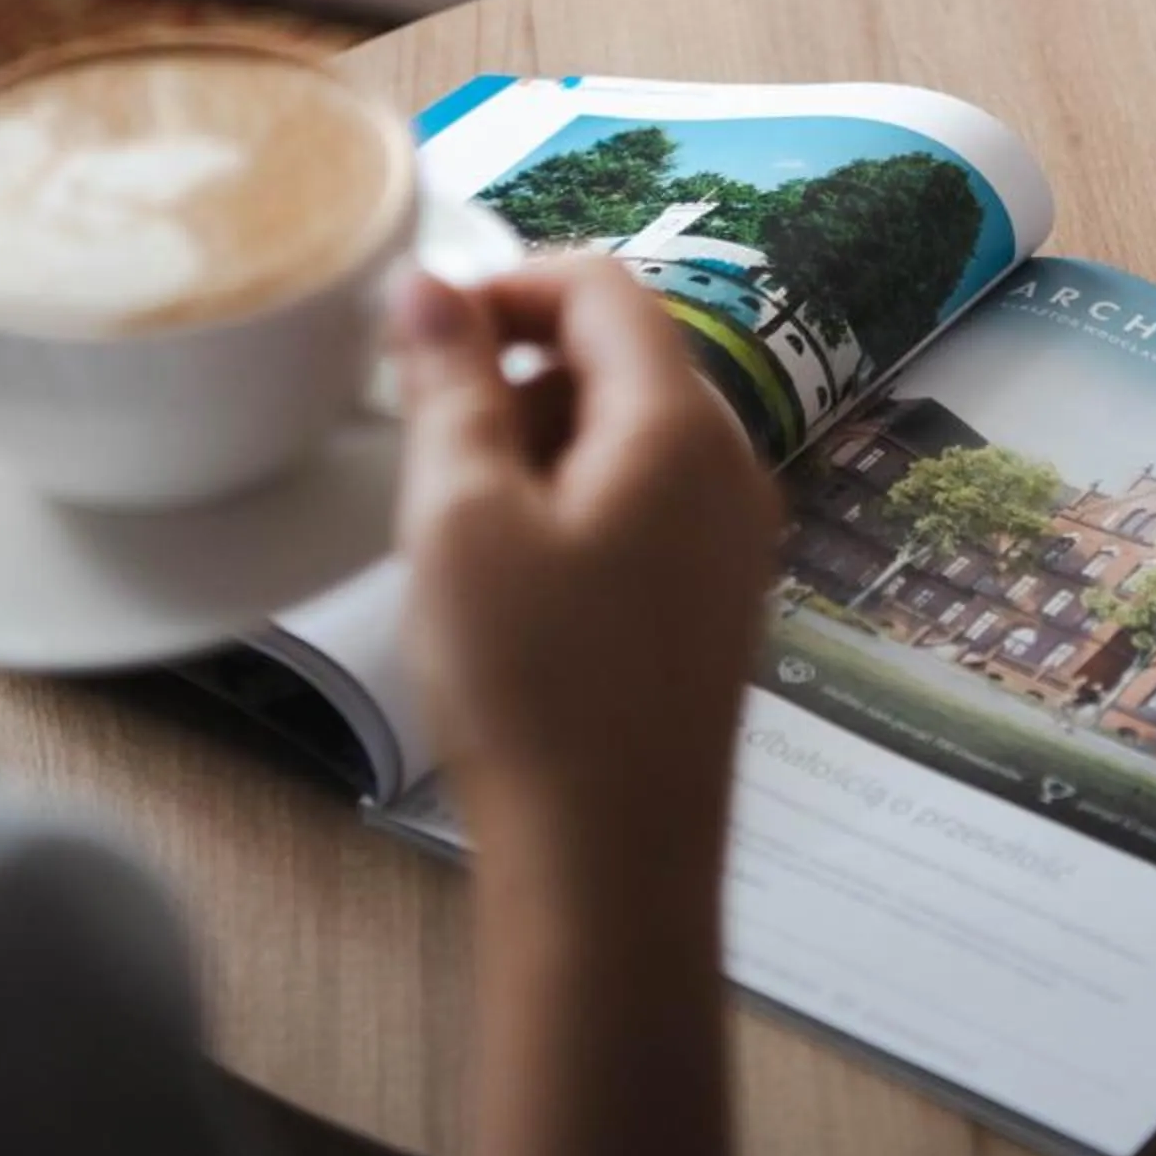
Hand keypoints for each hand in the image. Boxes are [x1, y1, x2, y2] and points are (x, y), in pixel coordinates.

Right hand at [394, 255, 780, 879]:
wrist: (611, 874)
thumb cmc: (532, 690)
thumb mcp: (461, 519)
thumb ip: (450, 383)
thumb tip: (431, 281)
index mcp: (682, 425)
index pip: (602, 285)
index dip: (504, 285)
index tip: (419, 338)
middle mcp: (733, 465)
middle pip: (620, 355)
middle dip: (518, 376)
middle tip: (432, 459)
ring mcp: (736, 537)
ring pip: (629, 433)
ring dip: (540, 447)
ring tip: (466, 538)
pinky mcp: (718, 599)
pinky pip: (646, 502)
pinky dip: (574, 506)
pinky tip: (517, 589)